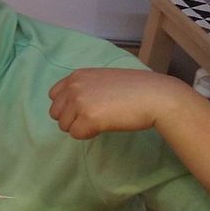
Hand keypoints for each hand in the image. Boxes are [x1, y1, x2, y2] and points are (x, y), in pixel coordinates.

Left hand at [49, 67, 185, 138]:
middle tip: (94, 118)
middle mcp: (74, 87)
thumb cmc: (135, 89)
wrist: (156, 96)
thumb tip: (73, 105)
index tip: (85, 109)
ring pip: (64, 126)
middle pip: (56, 113)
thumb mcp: (103, 80)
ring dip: (80, 127)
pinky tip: (105, 126)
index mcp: (77, 76)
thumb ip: (85, 88)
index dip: (68, 106)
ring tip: (102, 121)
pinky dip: (89, 134)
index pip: (54, 96)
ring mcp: (80, 102)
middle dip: (72, 119)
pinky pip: (76, 134)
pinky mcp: (89, 118)